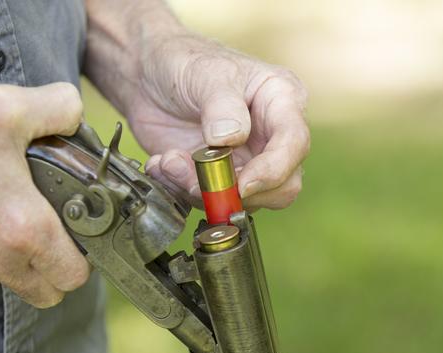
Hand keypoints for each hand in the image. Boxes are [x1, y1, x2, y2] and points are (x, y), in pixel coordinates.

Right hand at [0, 83, 89, 307]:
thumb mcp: (6, 107)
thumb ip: (58, 108)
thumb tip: (72, 114)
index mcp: (24, 229)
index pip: (74, 276)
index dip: (85, 258)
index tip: (82, 233)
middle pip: (48, 292)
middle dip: (58, 268)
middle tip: (59, 231)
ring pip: (14, 284)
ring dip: (25, 263)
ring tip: (24, 220)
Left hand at [126, 35, 309, 210]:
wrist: (148, 75)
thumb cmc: (185, 61)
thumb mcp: (205, 73)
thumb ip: (222, 106)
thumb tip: (232, 139)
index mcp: (282, 102)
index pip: (294, 144)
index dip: (272, 171)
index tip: (241, 184)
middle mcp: (272, 137)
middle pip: (283, 186)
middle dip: (239, 192)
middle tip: (198, 180)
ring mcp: (248, 161)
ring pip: (246, 201)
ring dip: (203, 192)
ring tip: (169, 162)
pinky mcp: (222, 179)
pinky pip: (212, 203)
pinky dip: (182, 191)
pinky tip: (163, 164)